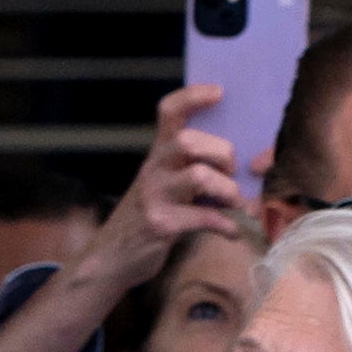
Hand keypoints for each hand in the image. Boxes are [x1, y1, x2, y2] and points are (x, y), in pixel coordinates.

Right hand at [83, 82, 247, 296]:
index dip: (193, 96)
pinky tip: (231, 231)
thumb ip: (188, 168)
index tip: (219, 92)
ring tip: (234, 204)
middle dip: (222, 154)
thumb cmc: (147, 218)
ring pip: (199, 176)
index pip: (169, 112)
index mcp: (157, 155)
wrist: (109, 259)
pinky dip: (226, 225)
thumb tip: (241, 161)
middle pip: (189, 141)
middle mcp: (153, 170)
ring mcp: (155, 197)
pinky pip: (204, 218)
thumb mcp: (161, 185)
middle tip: (231, 173)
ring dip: (228, 190)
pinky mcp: (161, 226)